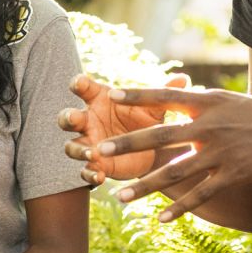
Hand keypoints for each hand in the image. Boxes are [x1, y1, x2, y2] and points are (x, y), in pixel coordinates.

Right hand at [60, 72, 190, 184]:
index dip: (78, 84)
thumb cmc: (148, 119)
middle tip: (75, 119)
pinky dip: (89, 173)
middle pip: (67, 118)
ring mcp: (89, 143)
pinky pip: (85, 171)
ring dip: (77, 149)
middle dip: (68, 117)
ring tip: (91, 153)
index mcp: (98, 99)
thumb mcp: (157, 107)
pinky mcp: (96, 164)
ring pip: (71, 146)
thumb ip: (164, 93)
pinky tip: (99, 175)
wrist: (153, 148)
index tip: (80, 84)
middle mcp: (89, 120)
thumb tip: (184, 78)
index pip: (82, 87)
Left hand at [88, 85, 251, 221]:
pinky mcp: (233, 174)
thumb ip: (200, 102)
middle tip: (100, 151)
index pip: (166, 96)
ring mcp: (221, 152)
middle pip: (162, 135)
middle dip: (129, 145)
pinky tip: (160, 219)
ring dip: (145, 186)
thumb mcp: (229, 99)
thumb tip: (179, 94)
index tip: (111, 93)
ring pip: (175, 171)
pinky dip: (180, 208)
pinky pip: (201, 194)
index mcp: (207, 103)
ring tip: (120, 197)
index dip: (138, 95)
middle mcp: (210, 126)